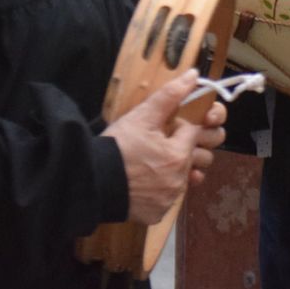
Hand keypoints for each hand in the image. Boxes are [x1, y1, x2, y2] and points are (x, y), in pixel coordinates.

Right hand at [102, 69, 226, 223]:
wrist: (91, 182)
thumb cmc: (117, 147)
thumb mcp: (142, 116)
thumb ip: (170, 95)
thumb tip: (194, 74)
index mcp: (179, 155)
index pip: (195, 132)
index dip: (180, 125)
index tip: (163, 126)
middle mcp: (179, 180)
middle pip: (198, 158)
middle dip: (186, 148)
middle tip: (161, 144)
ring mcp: (169, 199)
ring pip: (184, 179)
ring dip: (175, 169)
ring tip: (153, 162)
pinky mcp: (157, 213)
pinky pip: (168, 198)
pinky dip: (161, 189)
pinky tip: (144, 181)